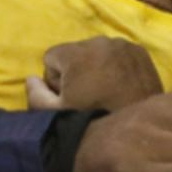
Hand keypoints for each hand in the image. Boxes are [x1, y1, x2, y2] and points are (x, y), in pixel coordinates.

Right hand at [26, 37, 163, 112]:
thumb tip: (32, 78)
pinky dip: (116, 67)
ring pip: (96, 53)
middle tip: (89, 98)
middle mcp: (100, 41)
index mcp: (77, 52)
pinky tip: (121, 87)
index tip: (70, 98)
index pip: (51, 57)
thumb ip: (35, 95)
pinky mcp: (140, 52)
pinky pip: (117, 54)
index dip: (55, 81)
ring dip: (96, 68)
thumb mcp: (56, 115)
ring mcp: (123, 45)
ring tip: (106, 94)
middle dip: (76, 72)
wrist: (140, 131)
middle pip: (74, 53)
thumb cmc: (94, 120)